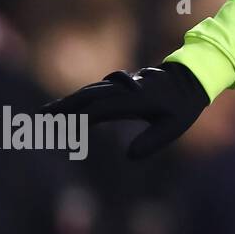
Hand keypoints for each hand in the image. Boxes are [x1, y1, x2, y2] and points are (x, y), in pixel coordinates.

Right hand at [40, 61, 209, 160]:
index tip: (61, 127)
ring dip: (70, 100)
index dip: (80, 117)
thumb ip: (152, 142)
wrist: (192, 78)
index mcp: (135, 100)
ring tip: (49, 113)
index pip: (101, 109)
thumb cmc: (184, 106)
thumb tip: (129, 156)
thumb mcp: (174, 127)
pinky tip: (71, 105)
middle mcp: (125, 90)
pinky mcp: (123, 85)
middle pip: (89, 96)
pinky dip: (81, 97)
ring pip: (91, 91)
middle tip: (42, 117)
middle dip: (65, 106)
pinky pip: (98, 90)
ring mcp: (123, 85)